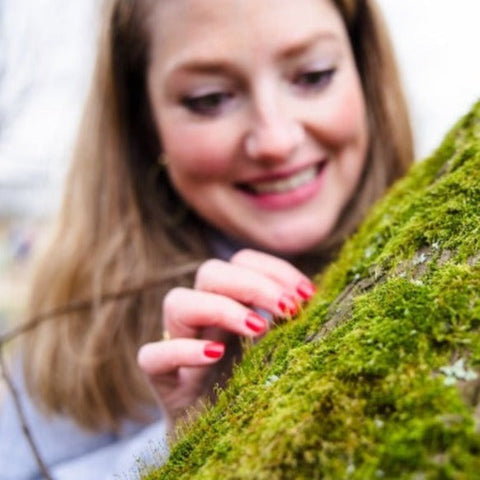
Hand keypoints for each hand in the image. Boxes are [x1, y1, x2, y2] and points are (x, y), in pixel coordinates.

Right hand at [137, 249, 315, 424]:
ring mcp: (177, 344)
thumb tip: (316, 302)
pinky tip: (214, 356)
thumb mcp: (278, 351)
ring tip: (257, 328)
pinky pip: (153, 355)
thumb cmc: (254, 390)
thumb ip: (289, 326)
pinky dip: (183, 350)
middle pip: (210, 272)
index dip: (273, 269)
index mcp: (232, 304)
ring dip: (220, 307)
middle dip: (253, 283)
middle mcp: (203, 318)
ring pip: (177, 301)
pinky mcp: (161, 379)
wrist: (223, 442)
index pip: (241, 262)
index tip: (307, 295)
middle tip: (289, 309)